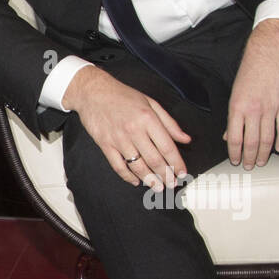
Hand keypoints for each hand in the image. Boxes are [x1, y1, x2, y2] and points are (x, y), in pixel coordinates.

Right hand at [63, 65, 190, 188]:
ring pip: (137, 166)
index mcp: (148, 118)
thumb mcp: (151, 103)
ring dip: (149, 180)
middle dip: (166, 176)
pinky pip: (118, 166)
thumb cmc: (122, 95)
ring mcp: (118, 139)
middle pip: (154, 160)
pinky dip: (127, 176)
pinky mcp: (105, 144)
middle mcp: (134, 130)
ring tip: (158, 187)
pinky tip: (135, 181)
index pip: (167, 147)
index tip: (182, 172)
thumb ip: (169, 123)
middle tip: (172, 184)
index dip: (177, 163)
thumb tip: (185, 139)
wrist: (93, 92)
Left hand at [224, 19, 278, 169]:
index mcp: (237, 107)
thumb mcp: (234, 93)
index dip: (234, 153)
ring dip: (263, 153)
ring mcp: (270, 109)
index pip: (234, 138)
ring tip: (260, 162)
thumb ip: (232, 116)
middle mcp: (253, 110)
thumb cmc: (248, 70)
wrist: (266, 52)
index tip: (234, 161)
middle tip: (248, 166)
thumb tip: (228, 136)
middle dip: (248, 157)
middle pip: (251, 142)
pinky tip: (278, 149)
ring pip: (267, 139)